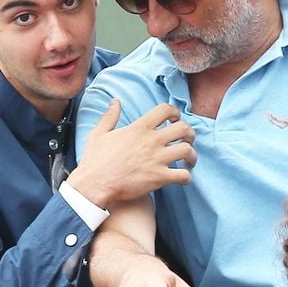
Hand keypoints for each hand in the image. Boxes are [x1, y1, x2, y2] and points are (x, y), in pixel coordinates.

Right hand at [68, 100, 195, 208]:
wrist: (95, 185)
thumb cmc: (95, 160)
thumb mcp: (99, 133)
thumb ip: (110, 116)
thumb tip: (115, 101)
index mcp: (139, 128)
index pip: (165, 109)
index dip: (175, 112)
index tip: (175, 119)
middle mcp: (152, 141)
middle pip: (183, 128)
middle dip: (189, 133)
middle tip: (187, 140)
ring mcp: (157, 159)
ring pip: (187, 150)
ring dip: (192, 155)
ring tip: (188, 161)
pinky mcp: (159, 177)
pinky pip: (183, 175)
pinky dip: (187, 177)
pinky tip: (183, 178)